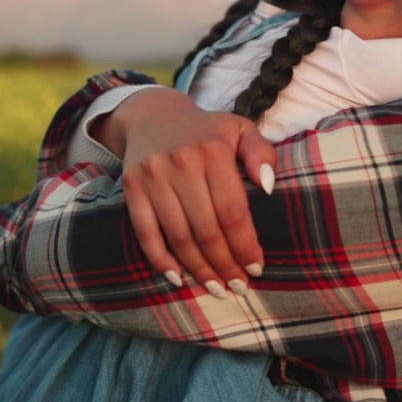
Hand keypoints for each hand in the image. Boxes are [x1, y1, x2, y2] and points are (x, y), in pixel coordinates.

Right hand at [93, 89, 275, 296]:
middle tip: (238, 286)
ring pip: (179, 236)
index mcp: (213, 151)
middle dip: (224, 264)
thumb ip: (261, 153)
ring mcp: (153, 176)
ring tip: (215, 287)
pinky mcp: (132, 187)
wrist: (153, 114)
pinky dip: (161, 259)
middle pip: (206, 229)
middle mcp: (182, 163)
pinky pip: (146, 232)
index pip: (232, 211)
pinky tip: (178, 277)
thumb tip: (269, 186)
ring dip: (198, 268)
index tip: (256, 268)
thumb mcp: (241, 129)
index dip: (245, 245)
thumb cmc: (207, 130)